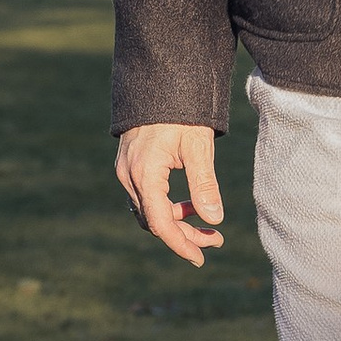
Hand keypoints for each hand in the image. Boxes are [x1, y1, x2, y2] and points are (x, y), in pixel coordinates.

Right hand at [116, 123, 224, 265]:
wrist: (160, 82)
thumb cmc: (182, 112)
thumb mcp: (198, 146)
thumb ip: (205, 184)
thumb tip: (215, 220)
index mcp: (144, 173)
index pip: (159, 222)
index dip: (180, 244)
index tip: (200, 257)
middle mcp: (128, 176)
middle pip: (153, 221)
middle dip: (183, 235)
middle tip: (214, 241)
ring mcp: (125, 171)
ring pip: (148, 212)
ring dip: (176, 223)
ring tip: (206, 226)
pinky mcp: (129, 167)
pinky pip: (145, 198)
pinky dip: (166, 208)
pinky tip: (189, 206)